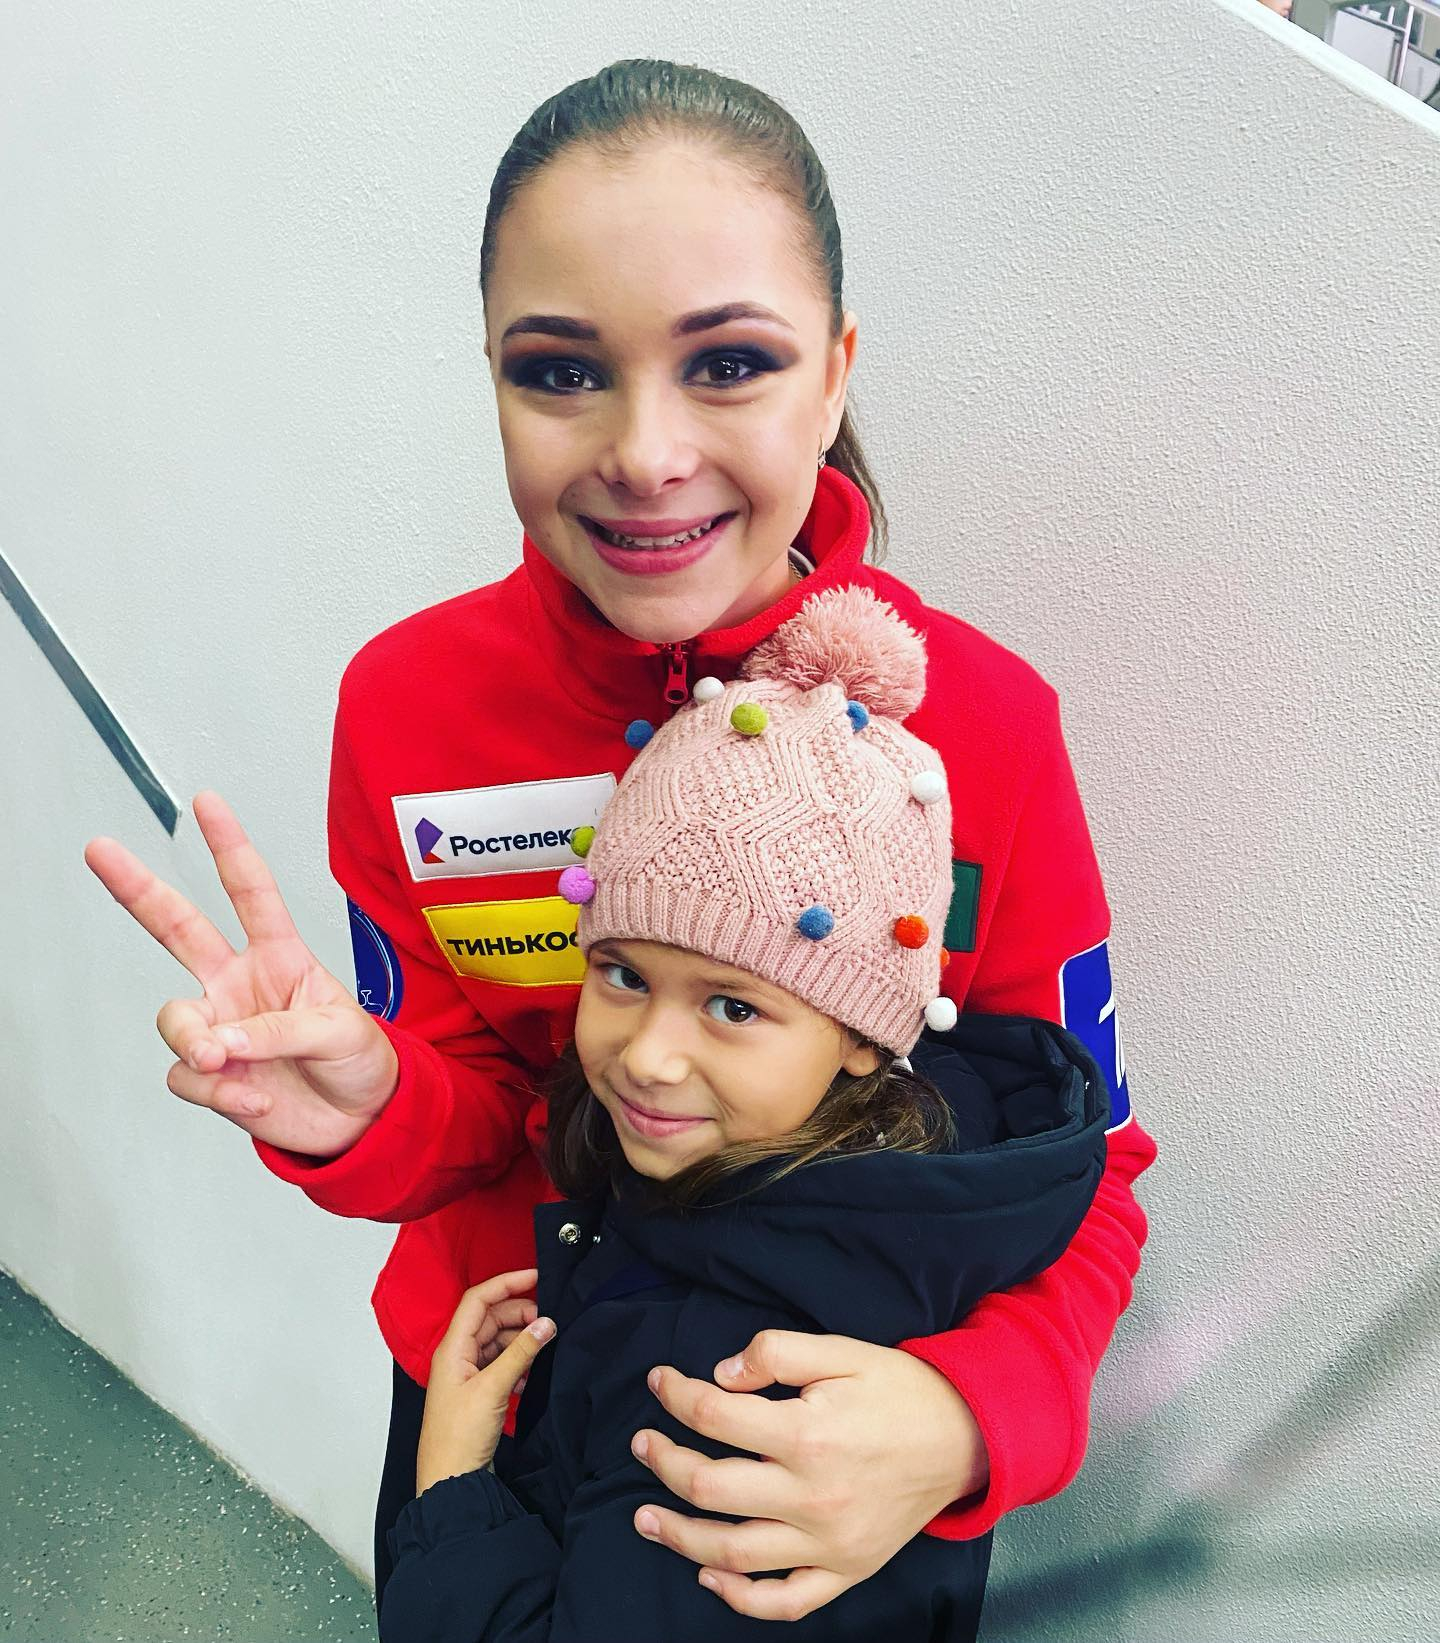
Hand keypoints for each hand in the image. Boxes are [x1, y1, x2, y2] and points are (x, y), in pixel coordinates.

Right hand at [85, 790, 399, 1156]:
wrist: (360, 1121)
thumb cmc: (359, 1062)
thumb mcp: (341, 1033)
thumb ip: (282, 1030)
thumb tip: (223, 1041)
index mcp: (281, 957)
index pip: (251, 892)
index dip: (229, 846)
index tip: (207, 803)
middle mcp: (240, 984)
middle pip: (177, 928)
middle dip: (137, 888)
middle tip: (102, 850)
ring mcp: (222, 1027)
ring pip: (174, 1018)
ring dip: (195, 1043)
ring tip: (227, 1062)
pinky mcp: (213, 1075)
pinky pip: (188, 1076)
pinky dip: (218, 1091)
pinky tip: (255, 1098)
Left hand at [416, 1269, 554, 1494]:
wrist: (450, 1484)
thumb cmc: (458, 1438)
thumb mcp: (493, 1389)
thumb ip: (521, 1353)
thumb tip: (546, 1323)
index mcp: (452, 1348)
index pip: (479, 1299)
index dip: (507, 1283)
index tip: (536, 1277)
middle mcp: (457, 1357)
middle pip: (490, 1319)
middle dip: (520, 1314)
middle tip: (549, 1320)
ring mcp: (468, 1375)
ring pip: (498, 1342)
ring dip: (521, 1340)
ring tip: (544, 1345)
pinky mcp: (479, 1394)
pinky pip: (501, 1364)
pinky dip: (518, 1362)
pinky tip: (531, 1373)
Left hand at [631, 1331, 987, 1622]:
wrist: (965, 1437)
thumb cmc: (900, 1390)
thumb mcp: (841, 1351)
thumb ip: (777, 1353)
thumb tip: (721, 1375)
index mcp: (807, 1435)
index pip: (714, 1417)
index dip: (675, 1395)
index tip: (658, 1382)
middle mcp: (812, 1496)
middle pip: (709, 1489)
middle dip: (663, 1463)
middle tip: (641, 1445)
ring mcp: (828, 1543)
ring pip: (733, 1554)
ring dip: (679, 1537)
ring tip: (646, 1518)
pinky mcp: (846, 1570)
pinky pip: (784, 1600)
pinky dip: (740, 1598)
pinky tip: (710, 1577)